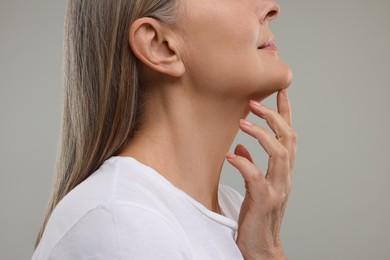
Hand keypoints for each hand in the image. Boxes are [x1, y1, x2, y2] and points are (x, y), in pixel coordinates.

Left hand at [226, 89, 295, 259]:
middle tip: (254, 102)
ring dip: (262, 134)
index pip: (289, 135)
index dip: (286, 112)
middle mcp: (285, 177)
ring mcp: (278, 188)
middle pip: (289, 138)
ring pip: (280, 153)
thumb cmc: (257, 215)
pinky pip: (257, 177)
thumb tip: (240, 146)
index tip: (280, 91)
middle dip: (275, 116)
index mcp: (283, 171)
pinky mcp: (265, 201)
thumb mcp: (255, 185)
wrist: (260, 246)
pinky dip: (244, 163)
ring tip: (242, 122)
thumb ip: (251, 164)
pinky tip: (231, 156)